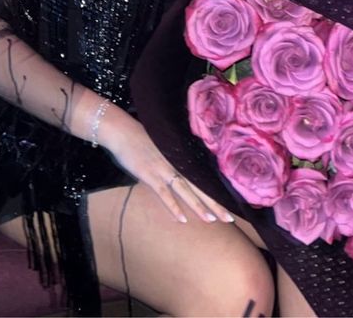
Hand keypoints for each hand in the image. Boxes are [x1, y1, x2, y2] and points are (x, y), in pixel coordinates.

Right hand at [100, 110, 234, 224]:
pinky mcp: (151, 174)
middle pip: (200, 186)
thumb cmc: (141, 139)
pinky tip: (182, 219)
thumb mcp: (163, 149)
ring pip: (186, 191)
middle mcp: (178, 164)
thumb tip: (180, 174)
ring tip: (212, 220)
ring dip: (199, 206)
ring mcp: (165, 169)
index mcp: (182, 158)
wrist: (122, 132)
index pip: (204, 178)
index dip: (216, 192)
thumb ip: (173, 161)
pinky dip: (173, 207)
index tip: (230, 204)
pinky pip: (165, 194)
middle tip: (229, 219)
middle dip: (215, 204)